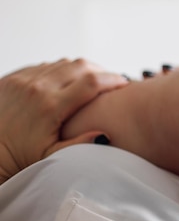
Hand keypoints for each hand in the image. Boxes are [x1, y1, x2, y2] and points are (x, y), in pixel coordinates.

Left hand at [0, 58, 128, 183]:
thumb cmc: (18, 157)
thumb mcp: (51, 156)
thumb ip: (79, 145)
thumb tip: (104, 134)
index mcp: (50, 106)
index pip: (92, 82)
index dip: (113, 80)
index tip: (125, 83)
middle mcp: (36, 87)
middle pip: (80, 66)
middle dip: (101, 71)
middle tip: (112, 81)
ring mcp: (22, 79)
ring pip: (62, 63)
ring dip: (81, 70)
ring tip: (92, 83)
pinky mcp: (11, 78)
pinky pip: (43, 66)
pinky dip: (60, 71)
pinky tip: (67, 84)